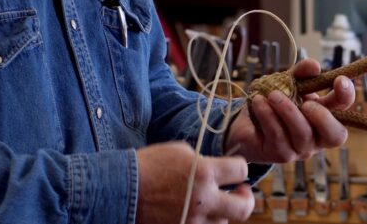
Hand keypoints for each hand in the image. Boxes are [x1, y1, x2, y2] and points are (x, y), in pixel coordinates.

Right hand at [136, 141, 254, 223]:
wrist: (120, 189)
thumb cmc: (148, 165)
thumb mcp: (179, 151)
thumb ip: (204, 160)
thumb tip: (219, 170)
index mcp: (204, 172)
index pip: (241, 170)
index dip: (239, 168)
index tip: (234, 170)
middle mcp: (203, 200)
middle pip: (244, 207)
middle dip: (246, 199)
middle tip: (240, 193)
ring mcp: (193, 221)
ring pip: (224, 222)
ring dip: (221, 212)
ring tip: (209, 203)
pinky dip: (204, 222)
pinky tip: (196, 213)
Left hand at [225, 58, 355, 163]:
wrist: (246, 124)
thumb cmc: (273, 103)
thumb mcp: (287, 83)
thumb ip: (300, 74)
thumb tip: (314, 65)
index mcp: (324, 116)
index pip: (344, 109)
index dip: (346, 96)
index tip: (339, 80)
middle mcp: (317, 136)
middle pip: (335, 136)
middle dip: (323, 117)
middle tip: (307, 102)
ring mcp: (300, 148)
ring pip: (302, 134)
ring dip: (288, 111)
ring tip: (273, 94)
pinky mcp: (280, 154)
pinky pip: (278, 135)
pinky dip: (268, 115)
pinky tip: (259, 102)